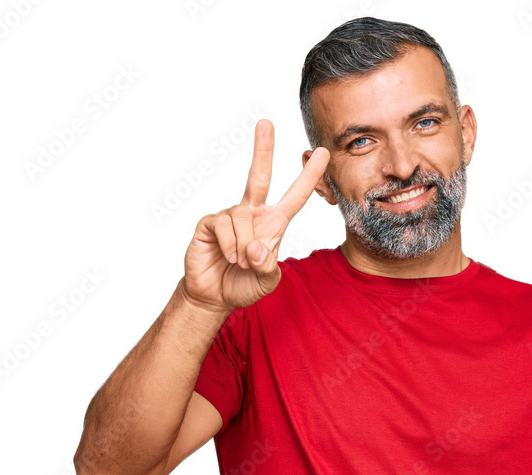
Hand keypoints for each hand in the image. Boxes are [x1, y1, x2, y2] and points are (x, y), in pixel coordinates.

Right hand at [181, 119, 329, 312]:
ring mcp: (229, 215)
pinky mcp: (209, 222)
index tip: (322, 153)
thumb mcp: (267, 281)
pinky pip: (224, 226)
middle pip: (259, 176)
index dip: (309, 176)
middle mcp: (253, 214)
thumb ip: (268, 267)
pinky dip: (230, 246)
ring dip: (244, 245)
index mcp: (273, 224)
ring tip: (241, 262)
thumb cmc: (244, 284)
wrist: (215, 295)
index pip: (295, 196)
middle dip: (263, 149)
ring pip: (242, 217)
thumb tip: (257, 248)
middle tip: (266, 122)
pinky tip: (228, 256)